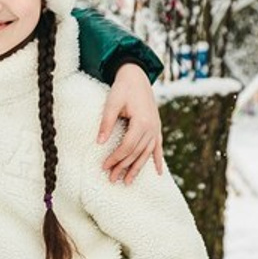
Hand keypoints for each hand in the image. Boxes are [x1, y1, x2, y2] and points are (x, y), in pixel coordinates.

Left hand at [99, 63, 164, 183]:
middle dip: (123, 167)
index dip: (116, 158)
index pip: (127, 146)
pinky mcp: (156, 127)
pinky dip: (157, 160)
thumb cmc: (122, 88)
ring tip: (128, 182)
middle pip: (136, 153)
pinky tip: (157, 173)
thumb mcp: (112, 103)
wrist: (137, 76)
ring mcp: (156, 128)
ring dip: (137, 168)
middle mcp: (152, 127)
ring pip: (146, 153)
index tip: (104, 166)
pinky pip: (158, 147)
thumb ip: (106, 122)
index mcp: (142, 122)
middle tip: (111, 179)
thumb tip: (99, 142)